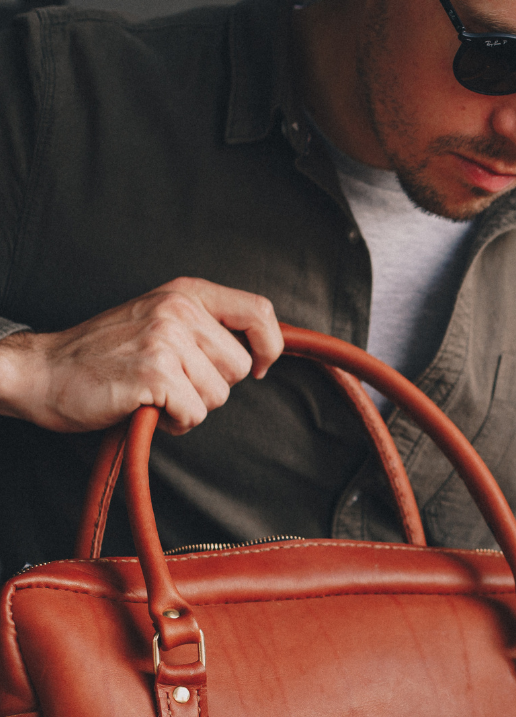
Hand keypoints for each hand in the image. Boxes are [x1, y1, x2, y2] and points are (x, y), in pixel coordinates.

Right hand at [0, 278, 283, 434]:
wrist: (45, 372)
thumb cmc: (106, 355)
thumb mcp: (159, 320)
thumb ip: (205, 327)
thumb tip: (261, 349)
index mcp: (185, 293)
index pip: (259, 311)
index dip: (269, 346)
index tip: (258, 367)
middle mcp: (178, 310)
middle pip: (239, 367)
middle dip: (212, 386)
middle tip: (173, 382)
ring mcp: (165, 339)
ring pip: (219, 395)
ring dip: (191, 406)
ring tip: (156, 393)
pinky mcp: (155, 373)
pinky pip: (195, 415)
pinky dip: (175, 423)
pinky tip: (148, 408)